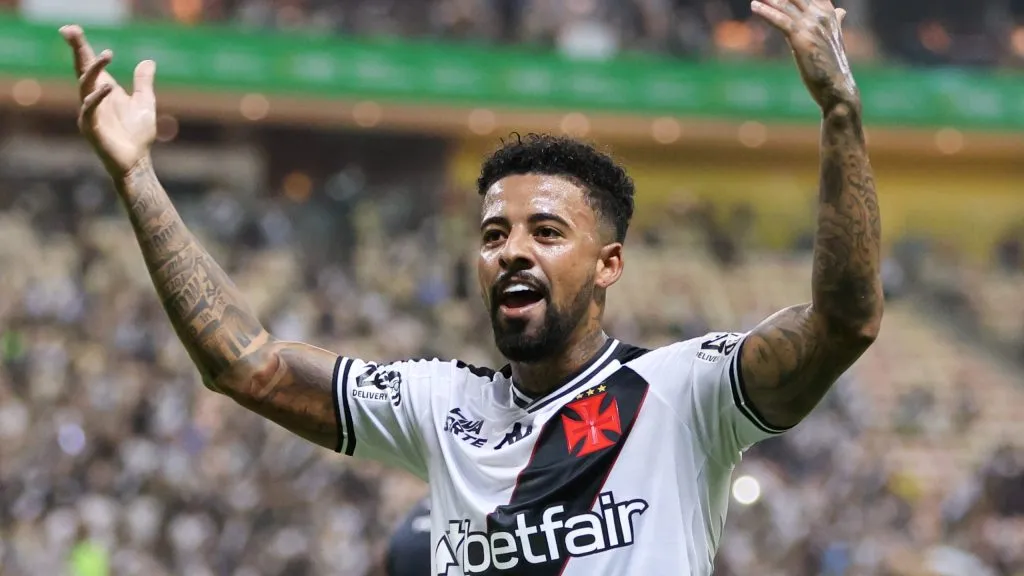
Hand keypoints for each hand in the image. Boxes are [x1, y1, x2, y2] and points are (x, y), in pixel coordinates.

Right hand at [60, 25, 156, 177]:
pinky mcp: (91, 128)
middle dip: (77, 50)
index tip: (74, 29)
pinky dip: (97, 97)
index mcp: (103, 90)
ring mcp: (89, 112)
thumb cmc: (138, 135)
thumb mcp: (145, 103)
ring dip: (94, 70)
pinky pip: (90, 109)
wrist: (137, 162)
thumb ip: (143, 82)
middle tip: (72, 31)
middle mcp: (92, 98)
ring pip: (84, 85)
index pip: (88, 64)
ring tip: (107, 55)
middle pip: (81, 69)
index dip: (81, 47)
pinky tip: (108, 87)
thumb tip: (148, 61)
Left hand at [751, 0, 856, 113]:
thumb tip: (841, 12)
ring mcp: (812, 25)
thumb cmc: (833, 65)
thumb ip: (834, 21)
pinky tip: (754, 6)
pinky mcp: (801, 37)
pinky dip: (766, 12)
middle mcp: (822, 15)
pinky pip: (781, 20)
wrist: (836, 86)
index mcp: (829, 13)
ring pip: (786, 5)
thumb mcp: (834, 37)